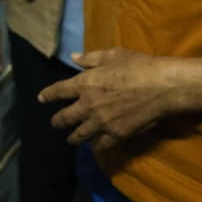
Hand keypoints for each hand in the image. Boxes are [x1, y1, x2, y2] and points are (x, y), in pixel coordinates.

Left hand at [39, 48, 179, 153]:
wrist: (160, 87)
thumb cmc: (136, 66)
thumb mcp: (112, 55)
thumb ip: (90, 58)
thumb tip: (73, 57)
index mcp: (84, 84)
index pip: (58, 91)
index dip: (47, 95)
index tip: (41, 98)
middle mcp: (88, 106)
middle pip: (65, 117)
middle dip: (57, 121)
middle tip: (55, 123)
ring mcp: (102, 123)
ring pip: (80, 135)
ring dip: (73, 137)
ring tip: (70, 139)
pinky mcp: (117, 135)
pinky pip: (102, 144)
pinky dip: (97, 145)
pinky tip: (96, 146)